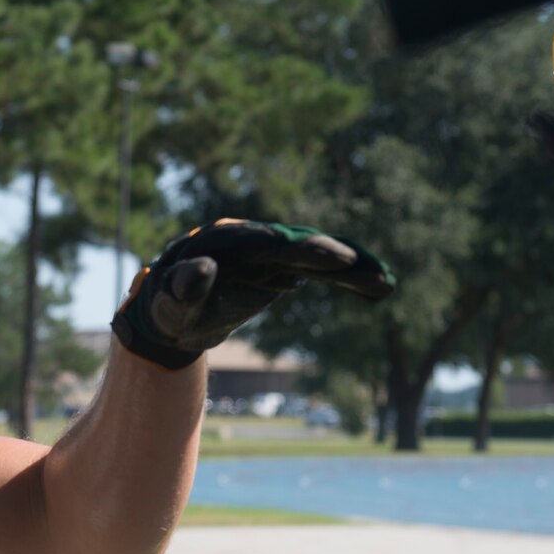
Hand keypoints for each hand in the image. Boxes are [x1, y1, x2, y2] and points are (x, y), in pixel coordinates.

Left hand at [113, 219, 395, 369]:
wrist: (171, 313)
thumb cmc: (168, 310)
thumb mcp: (170, 305)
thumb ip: (184, 286)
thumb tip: (202, 266)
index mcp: (225, 243)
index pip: (271, 243)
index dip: (306, 249)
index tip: (340, 258)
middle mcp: (251, 240)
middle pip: (301, 246)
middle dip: (339, 259)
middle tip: (376, 273)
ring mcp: (267, 253)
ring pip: (315, 258)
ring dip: (350, 270)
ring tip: (385, 284)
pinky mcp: (277, 268)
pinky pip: (316, 271)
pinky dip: (343, 280)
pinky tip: (372, 288)